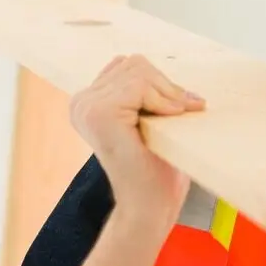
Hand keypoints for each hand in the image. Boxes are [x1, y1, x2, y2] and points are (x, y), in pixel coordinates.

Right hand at [69, 54, 203, 221]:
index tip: (179, 106)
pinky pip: (139, 86)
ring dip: (167, 94)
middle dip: (166, 86)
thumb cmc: (156, 167)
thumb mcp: (153, 119)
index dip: (159, 83)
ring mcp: (86, 106)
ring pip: (139, 71)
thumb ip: (151, 93)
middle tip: (184, 111)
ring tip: (175, 118)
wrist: (149, 203)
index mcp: (89, 102)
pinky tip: (169, 119)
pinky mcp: (98, 112)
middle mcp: (81, 101)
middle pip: (134, 63)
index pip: (128, 65)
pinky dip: (161, 100)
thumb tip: (173, 74)